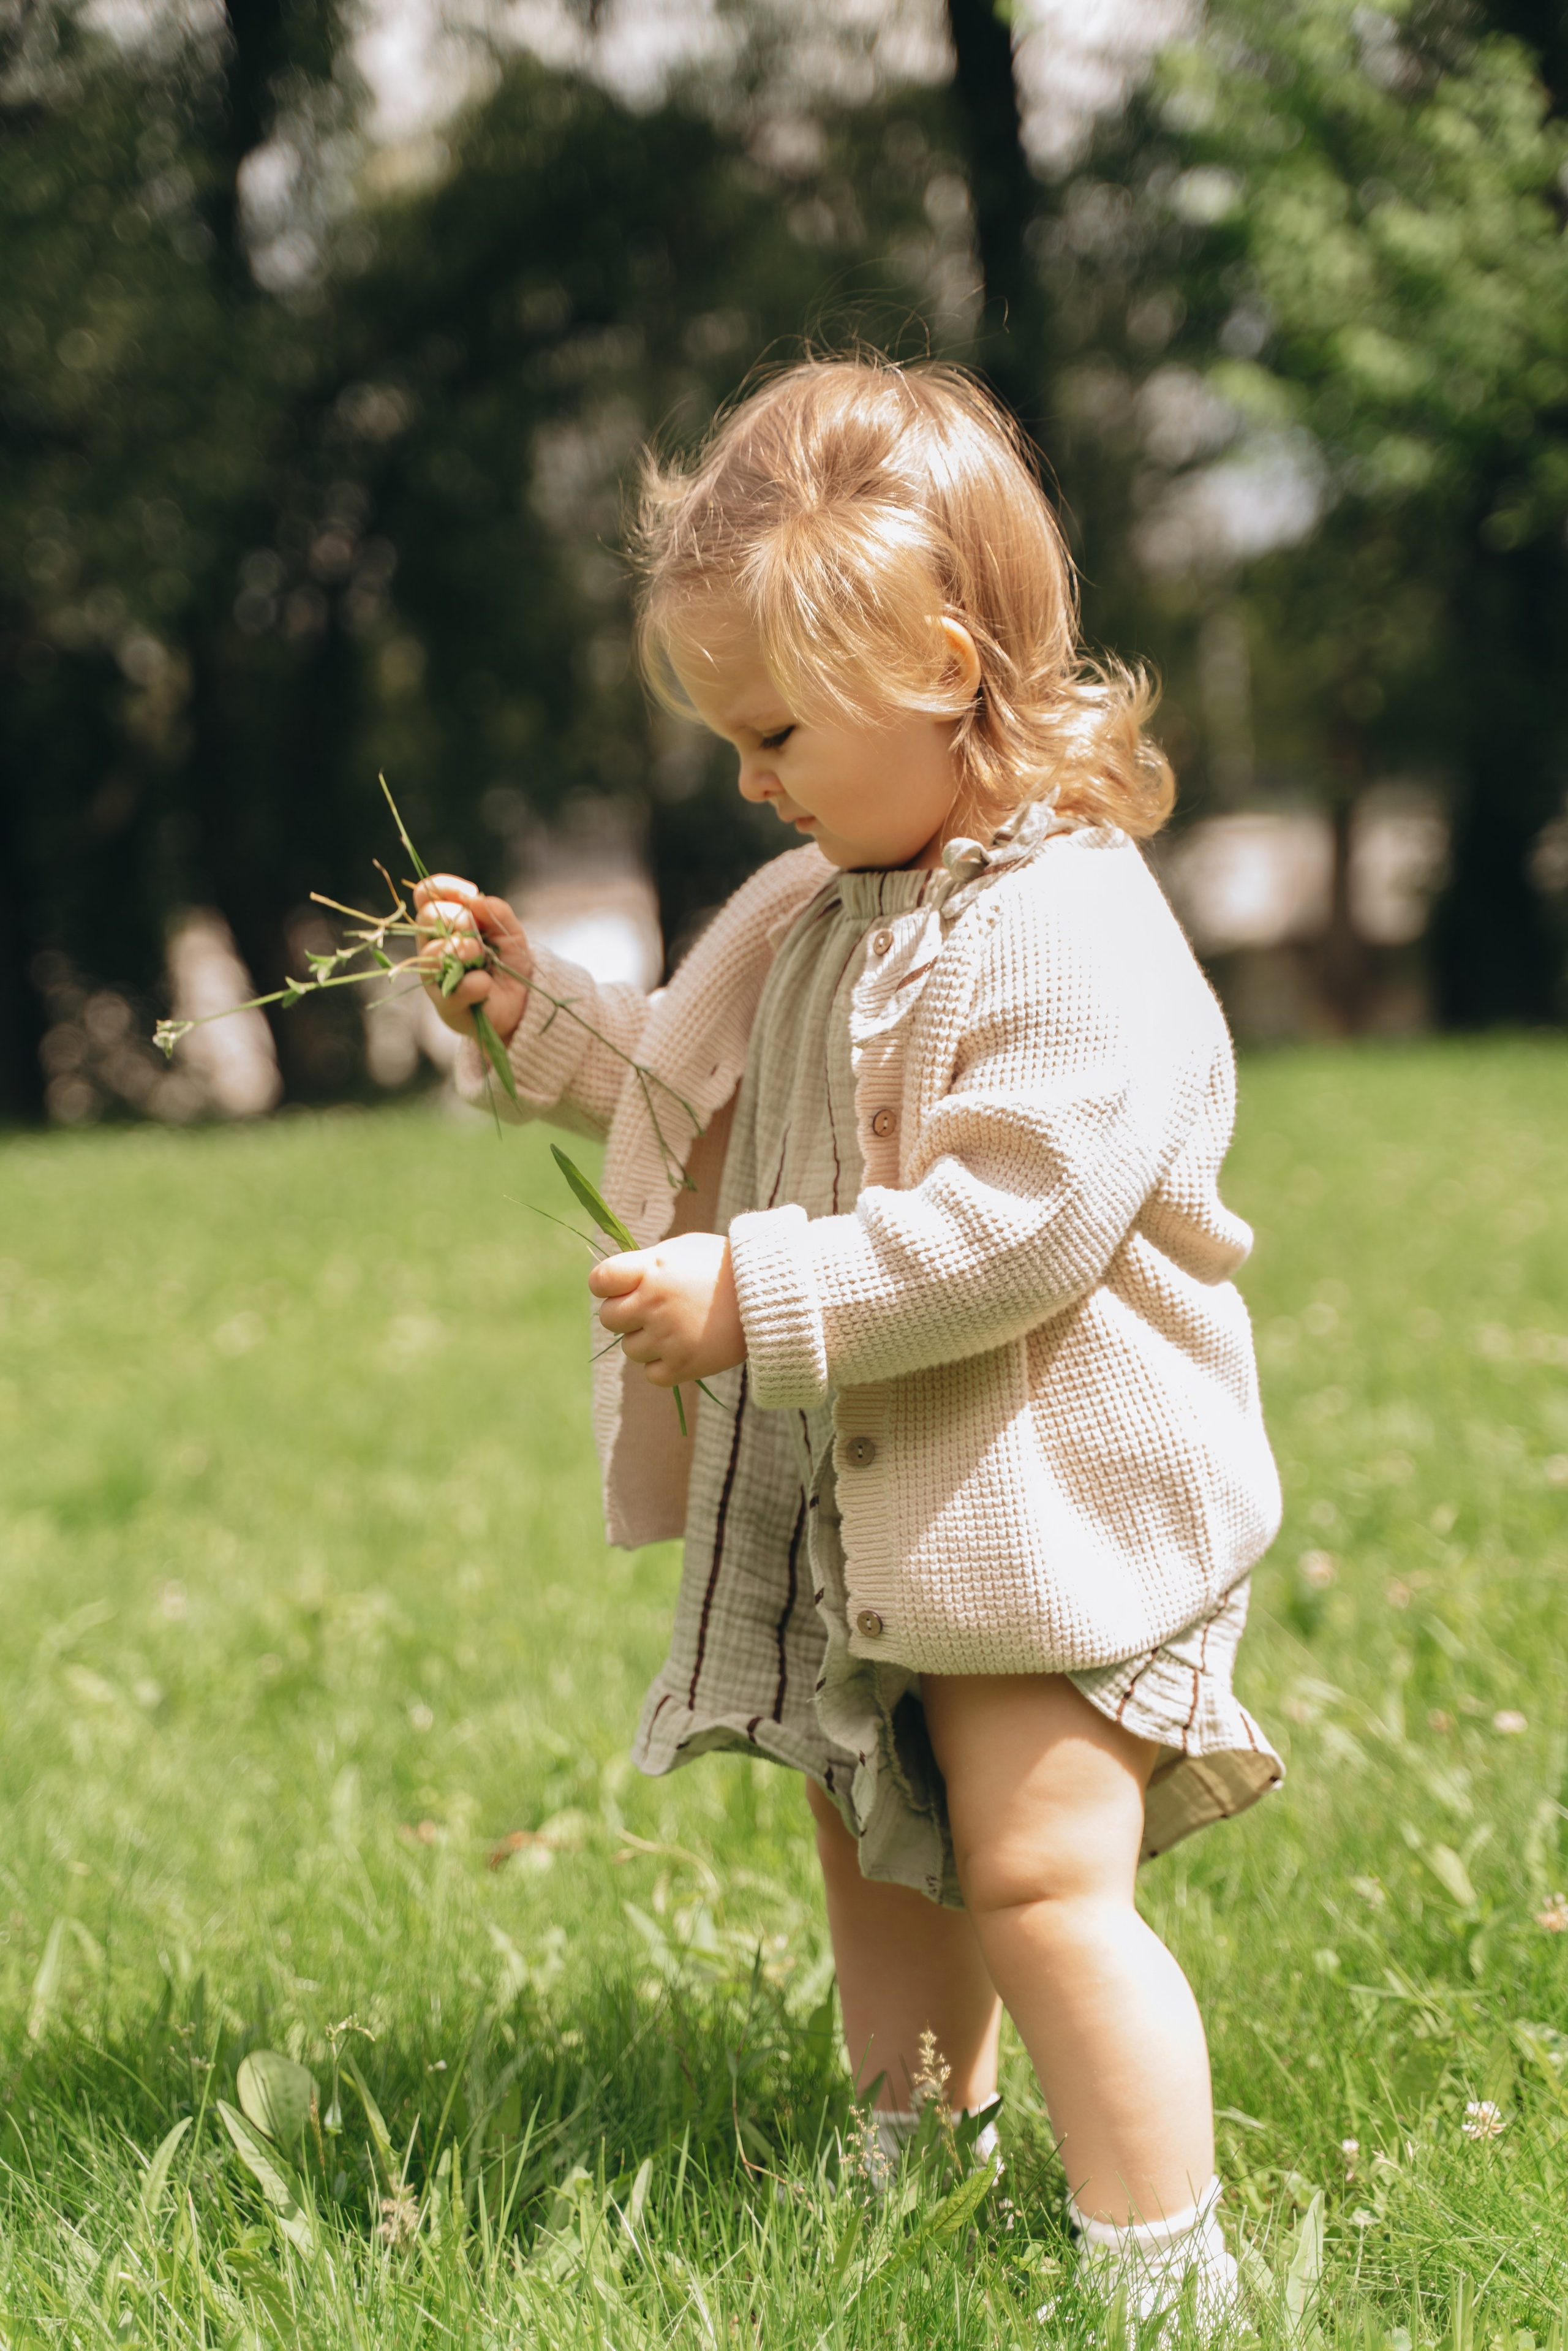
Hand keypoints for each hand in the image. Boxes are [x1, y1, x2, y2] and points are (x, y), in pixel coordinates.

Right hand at [412, 874, 531, 1042]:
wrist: (519, 1003)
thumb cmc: (507, 963)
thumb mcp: (511, 932)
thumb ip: (498, 912)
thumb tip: (478, 899)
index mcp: (443, 925)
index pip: (426, 895)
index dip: (443, 888)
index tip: (471, 893)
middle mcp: (432, 947)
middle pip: (426, 917)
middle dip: (457, 918)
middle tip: (479, 933)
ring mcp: (435, 975)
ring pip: (431, 952)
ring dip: (461, 949)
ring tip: (481, 956)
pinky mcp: (445, 1004)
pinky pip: (450, 989)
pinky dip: (472, 984)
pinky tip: (484, 983)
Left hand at [588, 1232, 746, 1389]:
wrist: (770, 1295)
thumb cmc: (723, 1266)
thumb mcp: (681, 1250)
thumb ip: (646, 1265)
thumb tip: (616, 1283)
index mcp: (651, 1271)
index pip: (600, 1281)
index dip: (607, 1285)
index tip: (621, 1286)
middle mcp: (653, 1305)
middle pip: (609, 1318)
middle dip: (624, 1313)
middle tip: (649, 1309)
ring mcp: (668, 1338)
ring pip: (630, 1348)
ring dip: (646, 1340)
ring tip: (675, 1327)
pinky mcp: (684, 1365)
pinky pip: (651, 1374)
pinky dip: (662, 1365)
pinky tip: (682, 1348)